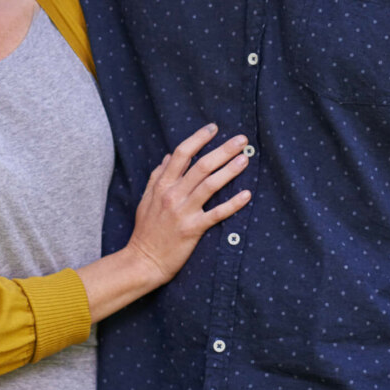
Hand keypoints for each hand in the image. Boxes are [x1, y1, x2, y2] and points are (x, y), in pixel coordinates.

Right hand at [125, 123, 250, 284]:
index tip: (214, 128)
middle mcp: (173, 195)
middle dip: (223, 150)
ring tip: (245, 159)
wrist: (143, 260)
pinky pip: (217, 214)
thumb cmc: (145, 229)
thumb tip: (168, 156)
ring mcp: (183, 212)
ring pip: (210, 185)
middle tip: (241, 140)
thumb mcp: (146, 198)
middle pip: (201, 166)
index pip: (181, 154)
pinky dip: (233, 204)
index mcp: (162, 185)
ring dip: (230, 170)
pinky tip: (246, 195)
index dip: (198, 138)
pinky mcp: (193, 230)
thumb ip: (157, 176)